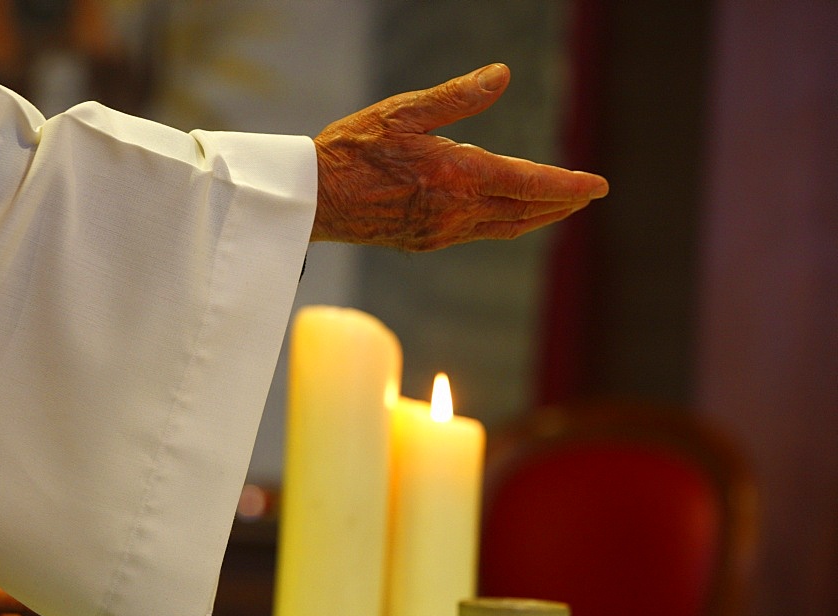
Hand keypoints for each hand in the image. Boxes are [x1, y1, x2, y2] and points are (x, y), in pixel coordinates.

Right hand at [312, 63, 607, 250]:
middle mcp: (456, 211)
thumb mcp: (403, 112)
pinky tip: (506, 216)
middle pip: (524, 211)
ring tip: (558, 209)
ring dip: (537, 217)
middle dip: (560, 204)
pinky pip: (479, 234)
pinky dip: (505, 224)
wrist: (315, 199)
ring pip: (504, 227)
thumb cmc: (353, 150)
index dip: (567, 186)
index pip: (528, 183)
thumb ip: (457, 97)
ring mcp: (442, 232)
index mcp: (456, 176)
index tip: (598, 186)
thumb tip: (501, 75)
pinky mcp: (426, 242)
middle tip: (588, 196)